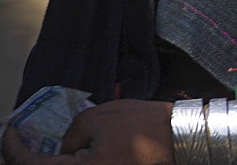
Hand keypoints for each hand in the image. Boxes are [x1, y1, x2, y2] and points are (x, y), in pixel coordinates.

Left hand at [2, 100, 174, 164]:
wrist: (178, 140)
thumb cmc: (140, 126)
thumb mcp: (98, 118)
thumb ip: (71, 135)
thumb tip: (62, 152)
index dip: (13, 149)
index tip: (9, 132)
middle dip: (25, 160)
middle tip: (17, 142)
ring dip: (48, 163)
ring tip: (40, 149)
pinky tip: (64, 154)